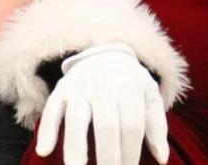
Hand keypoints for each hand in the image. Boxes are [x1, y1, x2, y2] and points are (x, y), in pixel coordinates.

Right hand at [36, 43, 168, 164]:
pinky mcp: (60, 90)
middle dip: (108, 157)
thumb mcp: (149, 95)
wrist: (104, 52)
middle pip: (106, 125)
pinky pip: (51, 110)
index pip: (131, 125)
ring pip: (76, 119)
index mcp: (129, 87)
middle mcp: (103, 86)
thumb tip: (162, 158)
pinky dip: (46, 131)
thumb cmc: (130, 82)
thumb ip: (157, 126)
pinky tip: (45, 151)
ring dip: (76, 148)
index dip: (130, 152)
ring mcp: (79, 87)